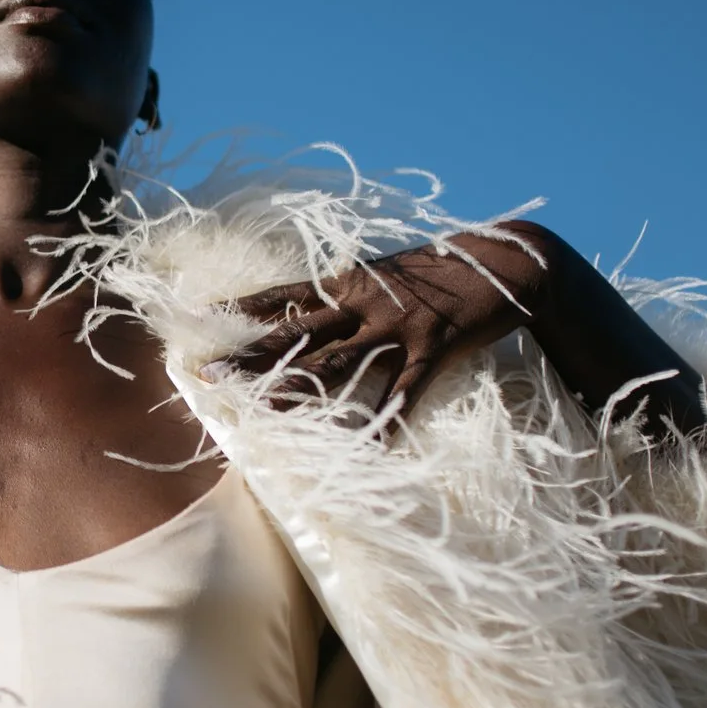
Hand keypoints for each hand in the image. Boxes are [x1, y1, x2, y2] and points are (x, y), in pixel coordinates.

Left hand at [202, 226, 555, 417]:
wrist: (505, 262)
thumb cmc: (442, 270)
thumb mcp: (388, 274)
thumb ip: (352, 291)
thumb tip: (317, 305)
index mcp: (349, 283)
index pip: (283, 296)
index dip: (242, 308)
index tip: (201, 317)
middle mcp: (364, 304)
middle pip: (297, 333)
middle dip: (252, 355)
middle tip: (210, 373)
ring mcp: (397, 328)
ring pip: (339, 362)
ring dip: (299, 387)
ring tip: (264, 410)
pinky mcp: (433, 349)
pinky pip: (407, 390)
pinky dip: (391, 418)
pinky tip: (375, 445)